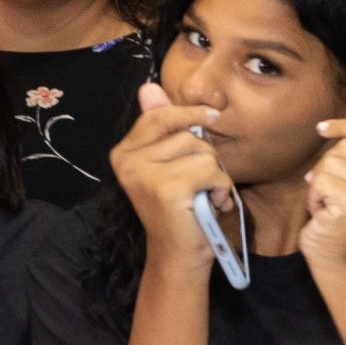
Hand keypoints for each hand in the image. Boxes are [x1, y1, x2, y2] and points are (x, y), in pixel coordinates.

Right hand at [106, 82, 231, 278]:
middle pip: (187, 134)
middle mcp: (127, 161)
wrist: (178, 257)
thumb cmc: (179, 211)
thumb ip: (161, 127)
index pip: (159, 116)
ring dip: (216, 175)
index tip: (211, 116)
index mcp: (124, 153)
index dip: (188, 113)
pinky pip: (211, 171)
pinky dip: (221, 188)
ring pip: (203, 152)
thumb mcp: (169, 165)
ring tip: (205, 196)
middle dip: (206, 157)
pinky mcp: (167, 189)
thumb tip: (149, 87)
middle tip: (200, 184)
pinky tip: (211, 205)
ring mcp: (145, 175)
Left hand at [298, 92, 345, 272]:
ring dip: (320, 183)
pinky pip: (320, 180)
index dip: (342, 126)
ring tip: (333, 204)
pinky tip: (326, 213)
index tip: (323, 130)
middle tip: (338, 192)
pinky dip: (314, 197)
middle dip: (329, 166)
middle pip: (345, 144)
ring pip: (329, 162)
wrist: (342, 256)